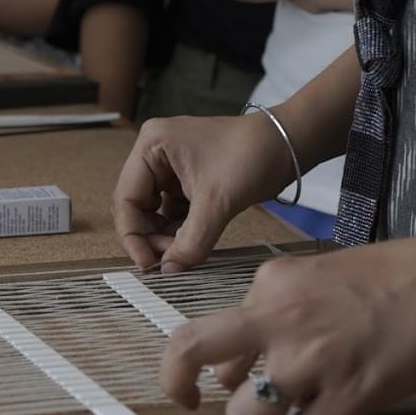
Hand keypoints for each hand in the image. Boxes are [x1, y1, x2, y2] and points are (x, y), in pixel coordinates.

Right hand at [111, 114, 296, 273]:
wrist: (289, 144)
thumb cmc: (253, 153)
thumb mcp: (218, 201)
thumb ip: (192, 240)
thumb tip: (170, 271)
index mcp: (151, 146)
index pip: (126, 199)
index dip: (132, 236)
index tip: (147, 264)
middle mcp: (156, 154)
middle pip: (137, 208)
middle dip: (151, 238)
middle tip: (170, 261)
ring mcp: (172, 167)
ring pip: (155, 213)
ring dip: (166, 237)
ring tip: (184, 252)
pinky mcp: (189, 180)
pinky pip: (174, 213)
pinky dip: (181, 231)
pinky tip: (193, 243)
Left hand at [160, 217, 415, 414]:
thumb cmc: (397, 278)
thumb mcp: (317, 275)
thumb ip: (273, 313)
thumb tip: (238, 367)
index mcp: (271, 284)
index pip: (205, 328)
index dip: (190, 364)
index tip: (193, 384)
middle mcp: (280, 318)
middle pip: (193, 353)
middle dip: (180, 387)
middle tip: (201, 406)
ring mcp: (313, 359)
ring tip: (292, 414)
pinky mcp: (349, 395)